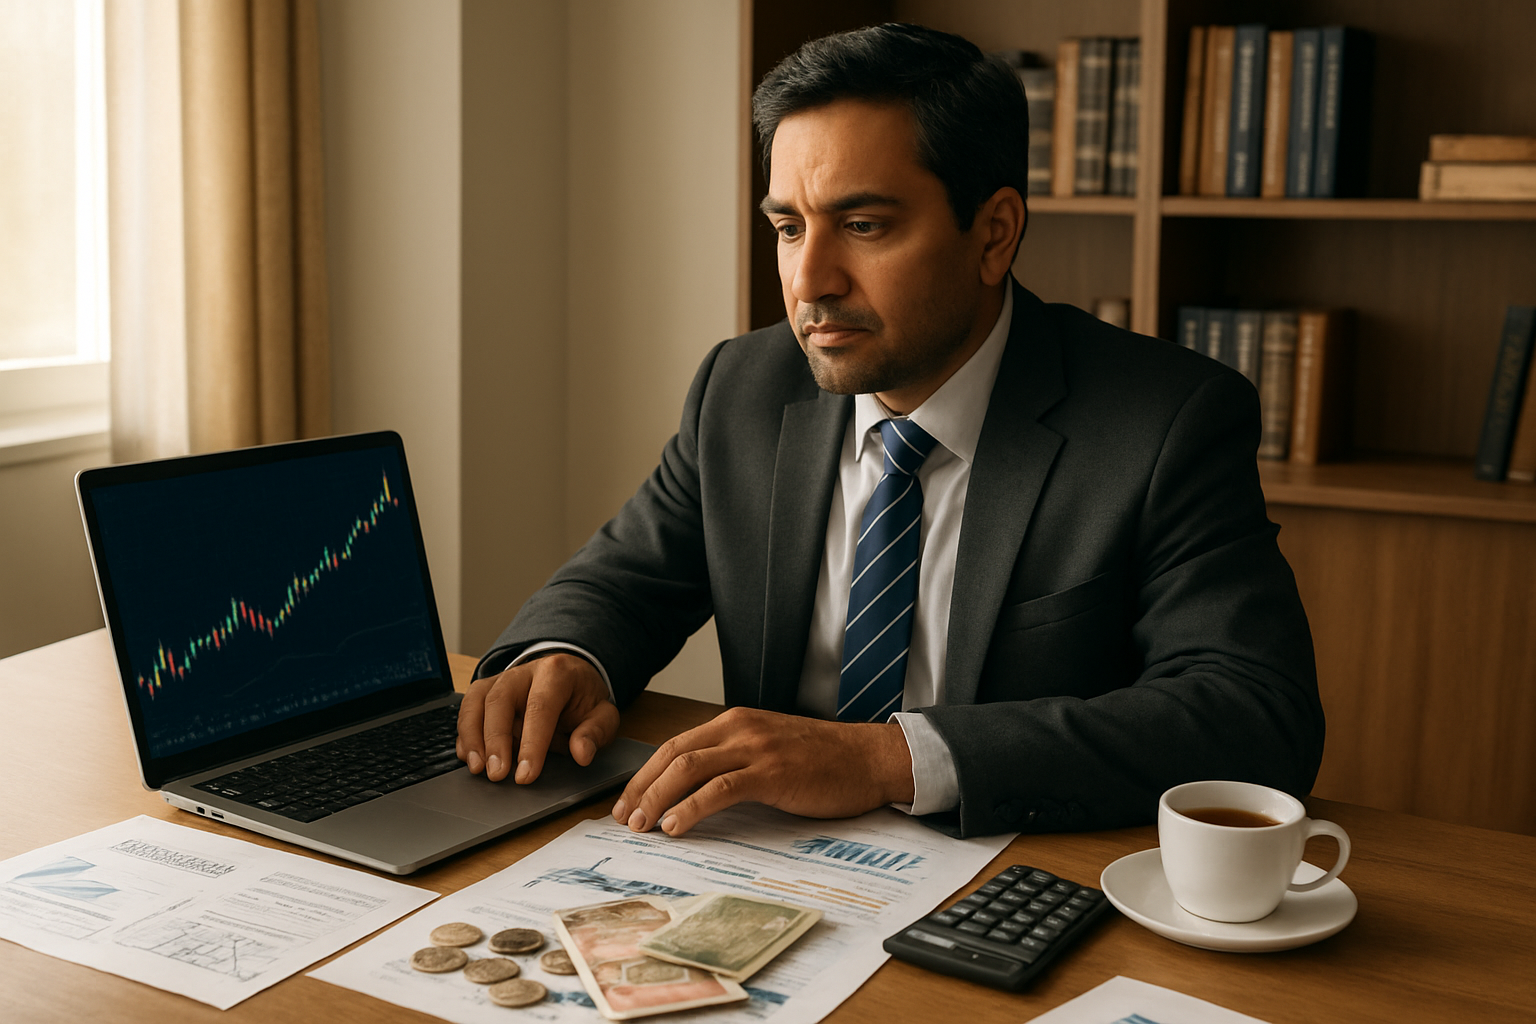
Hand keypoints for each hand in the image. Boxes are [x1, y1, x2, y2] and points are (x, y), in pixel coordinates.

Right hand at [457, 652, 619, 783]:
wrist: (569, 675)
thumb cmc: (582, 698)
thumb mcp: (602, 713)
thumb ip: (595, 732)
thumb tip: (581, 753)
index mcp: (556, 673)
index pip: (540, 707)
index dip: (531, 743)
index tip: (526, 775)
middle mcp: (524, 672)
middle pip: (500, 700)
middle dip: (495, 740)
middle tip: (496, 775)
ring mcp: (501, 679)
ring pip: (477, 702)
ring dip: (473, 737)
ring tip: (477, 768)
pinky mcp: (485, 690)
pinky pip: (468, 708)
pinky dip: (465, 734)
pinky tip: (468, 757)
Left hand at [610, 707, 914, 836]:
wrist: (870, 758)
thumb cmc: (826, 760)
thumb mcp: (771, 750)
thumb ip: (736, 760)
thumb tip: (698, 791)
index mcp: (736, 722)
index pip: (676, 745)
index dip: (645, 774)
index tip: (627, 800)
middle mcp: (740, 728)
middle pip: (673, 754)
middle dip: (641, 787)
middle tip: (622, 817)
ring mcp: (755, 748)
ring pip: (689, 768)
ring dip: (657, 797)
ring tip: (640, 825)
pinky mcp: (772, 772)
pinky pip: (720, 788)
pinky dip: (691, 807)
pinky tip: (675, 825)